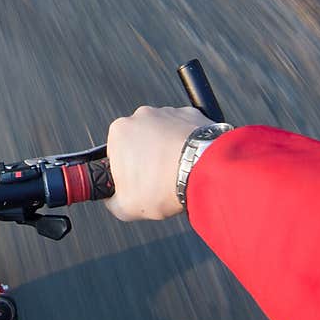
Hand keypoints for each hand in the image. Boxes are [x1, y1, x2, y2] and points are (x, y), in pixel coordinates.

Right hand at [104, 106, 209, 221]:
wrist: (206, 171)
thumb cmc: (163, 185)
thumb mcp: (126, 207)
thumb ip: (113, 202)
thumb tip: (114, 201)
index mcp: (119, 132)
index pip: (116, 154)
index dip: (125, 173)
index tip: (137, 185)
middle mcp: (141, 115)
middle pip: (139, 141)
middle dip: (146, 158)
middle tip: (158, 181)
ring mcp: (168, 112)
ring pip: (163, 134)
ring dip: (167, 150)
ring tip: (178, 173)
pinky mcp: (191, 115)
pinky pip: (184, 130)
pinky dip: (187, 144)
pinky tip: (192, 162)